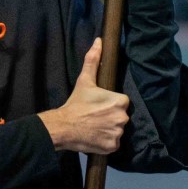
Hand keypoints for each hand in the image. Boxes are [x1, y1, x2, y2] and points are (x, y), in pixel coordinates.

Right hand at [37, 39, 129, 153]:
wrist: (64, 126)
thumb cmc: (76, 102)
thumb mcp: (85, 80)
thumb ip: (93, 60)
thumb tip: (99, 41)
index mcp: (120, 101)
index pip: (122, 102)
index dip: (110, 103)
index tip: (99, 105)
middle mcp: (123, 118)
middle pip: (121, 116)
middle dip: (111, 116)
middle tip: (95, 115)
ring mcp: (118, 133)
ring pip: (117, 130)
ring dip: (109, 128)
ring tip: (95, 126)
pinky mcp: (112, 147)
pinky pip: (113, 143)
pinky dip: (106, 141)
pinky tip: (96, 135)